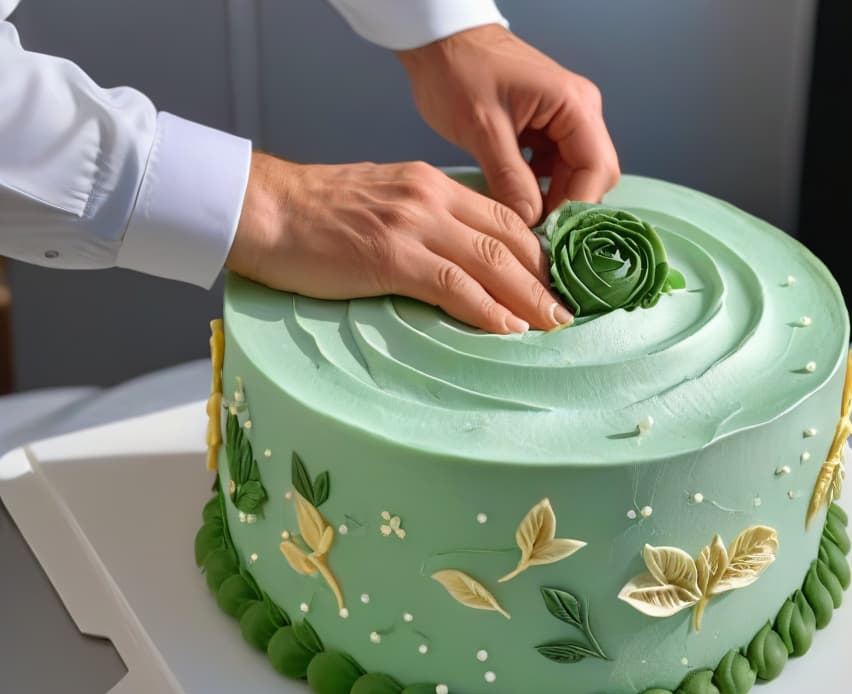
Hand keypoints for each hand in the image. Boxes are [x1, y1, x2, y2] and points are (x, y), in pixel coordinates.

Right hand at [226, 153, 573, 333]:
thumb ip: (424, 221)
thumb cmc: (314, 213)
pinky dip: (487, 309)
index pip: (502, 216)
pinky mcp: (390, 256)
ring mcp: (412, 225)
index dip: (536, 251)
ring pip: (491, 261)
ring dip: (529, 298)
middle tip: (567, 310)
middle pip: (509, 237)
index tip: (554, 280)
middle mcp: (431, 198)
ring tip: (554, 325)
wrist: (262, 208)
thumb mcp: (382, 202)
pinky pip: (454, 285)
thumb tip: (457, 257)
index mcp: (431, 184)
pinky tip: (509, 328)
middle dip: (544, 277)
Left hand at [397, 24, 619, 226]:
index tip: (548, 238)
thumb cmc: (458, 70)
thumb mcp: (482, 128)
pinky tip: (515, 201)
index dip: (575, 208)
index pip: (596, 170)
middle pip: (593, 176)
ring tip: (523, 223)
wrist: (437, 41)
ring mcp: (564, 121)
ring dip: (552, 201)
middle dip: (566, 207)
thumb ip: (509, 177)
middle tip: (535, 236)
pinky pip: (553, 169)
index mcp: (574, 106)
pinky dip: (539, 189)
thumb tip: (530, 222)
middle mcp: (580, 112)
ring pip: (574, 176)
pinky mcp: (546, 129)